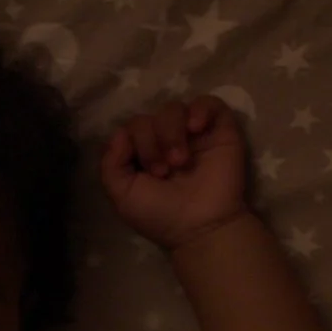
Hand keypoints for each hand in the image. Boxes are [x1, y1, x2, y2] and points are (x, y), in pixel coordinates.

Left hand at [100, 94, 251, 250]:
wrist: (201, 228)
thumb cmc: (162, 215)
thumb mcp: (122, 195)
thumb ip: (111, 164)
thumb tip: (120, 133)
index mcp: (144, 154)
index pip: (130, 128)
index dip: (133, 143)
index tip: (147, 172)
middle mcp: (167, 141)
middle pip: (148, 118)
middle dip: (150, 142)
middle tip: (164, 172)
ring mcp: (194, 135)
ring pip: (173, 109)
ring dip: (171, 132)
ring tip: (180, 161)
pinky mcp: (220, 131)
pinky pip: (209, 102)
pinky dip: (199, 109)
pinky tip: (195, 127)